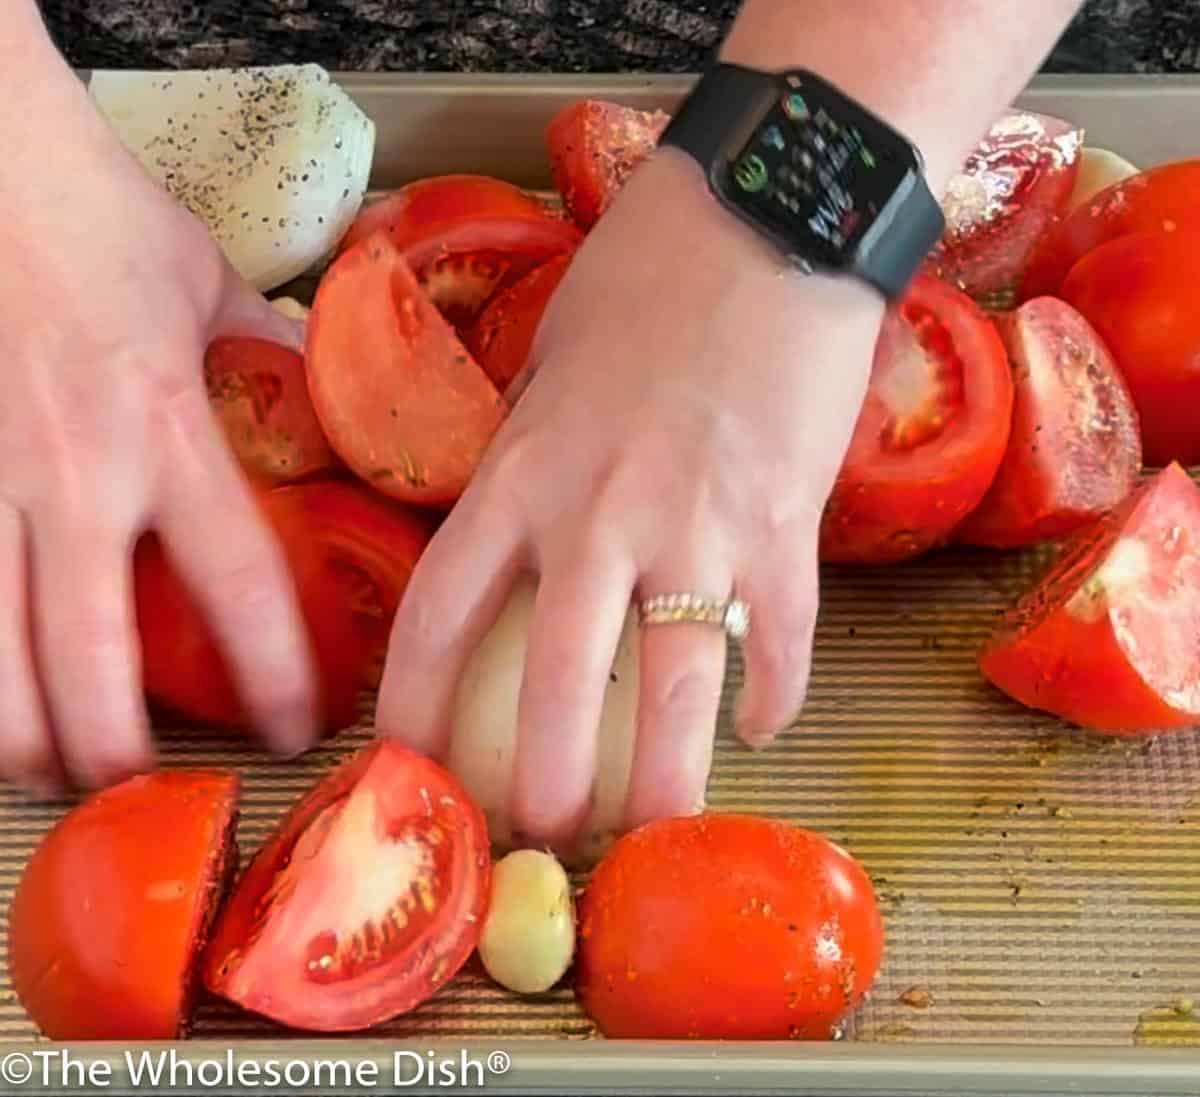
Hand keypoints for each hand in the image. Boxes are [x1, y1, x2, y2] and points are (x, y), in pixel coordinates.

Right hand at [0, 86, 315, 792]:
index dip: (274, 673)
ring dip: (11, 731)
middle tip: (138, 788)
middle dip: (111, 745)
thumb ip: (271, 358)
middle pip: (89, 654)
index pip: (238, 583)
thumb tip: (323, 397)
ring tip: (40, 775)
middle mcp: (72, 478)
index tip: (295, 728)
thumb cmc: (99, 218)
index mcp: (166, 434)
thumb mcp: (212, 290)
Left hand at [376, 149, 883, 846]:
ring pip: (678, 684)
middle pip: (560, 681)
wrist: (766, 221)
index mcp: (522, 472)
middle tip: (540, 839)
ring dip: (666, 781)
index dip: (416, 705)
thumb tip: (523, 533)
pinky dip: (773, 693)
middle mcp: (601, 514)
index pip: (442, 613)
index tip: (411, 766)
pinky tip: (760, 728)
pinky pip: (780, 635)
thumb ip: (529, 460)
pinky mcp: (786, 523)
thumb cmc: (645, 280)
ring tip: (653, 836)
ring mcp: (699, 524)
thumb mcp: (549, 367)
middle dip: (546, 781)